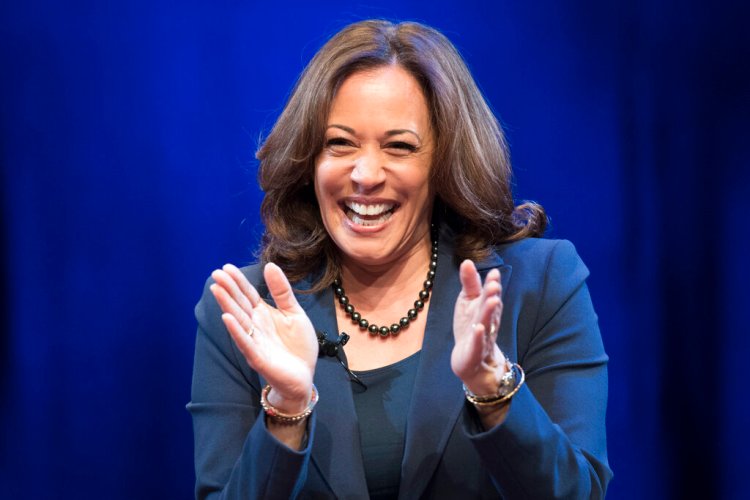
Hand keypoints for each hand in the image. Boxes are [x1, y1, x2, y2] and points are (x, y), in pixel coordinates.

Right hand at [209, 262, 317, 413]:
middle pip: (240, 304)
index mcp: (264, 314)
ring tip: (216, 290)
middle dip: (228, 289)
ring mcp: (255, 341)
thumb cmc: (298, 346)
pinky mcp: (258, 358)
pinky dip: (236, 331)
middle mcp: (256, 326)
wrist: (304, 376)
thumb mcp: (294, 313)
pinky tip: (227, 318)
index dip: (238, 281)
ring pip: (238, 320)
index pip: (248, 294)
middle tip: (216, 273)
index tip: (226, 267)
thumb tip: (270, 265)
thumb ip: (282, 292)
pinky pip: (246, 342)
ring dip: (227, 305)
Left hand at [451, 260, 506, 395]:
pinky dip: (478, 337)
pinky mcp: (474, 352)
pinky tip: (478, 328)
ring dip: (489, 313)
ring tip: (492, 300)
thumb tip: (467, 261)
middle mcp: (487, 322)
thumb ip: (470, 283)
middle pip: (490, 308)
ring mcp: (482, 338)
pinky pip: (477, 344)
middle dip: (492, 296)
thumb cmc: (471, 327)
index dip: (492, 284)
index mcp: (486, 308)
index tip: (494, 273)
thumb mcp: (468, 303)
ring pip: (487, 324)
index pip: (490, 295)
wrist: (474, 362)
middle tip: (494, 284)